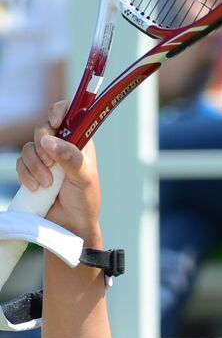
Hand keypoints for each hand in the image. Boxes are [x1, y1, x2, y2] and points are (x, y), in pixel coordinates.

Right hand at [16, 101, 101, 241]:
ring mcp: (45, 158)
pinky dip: (25, 175)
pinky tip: (35, 188)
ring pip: (28, 147)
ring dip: (35, 165)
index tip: (56, 124)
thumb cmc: (85, 200)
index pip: (68, 114)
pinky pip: (21, 164)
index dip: (59, 112)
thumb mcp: (83, 178)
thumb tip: (48, 140)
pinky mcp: (32, 172)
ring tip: (47, 184)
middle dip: (43, 147)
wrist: (71, 225)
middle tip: (51, 165)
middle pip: (42, 129)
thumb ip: (69, 158)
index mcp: (79, 142)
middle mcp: (61, 146)